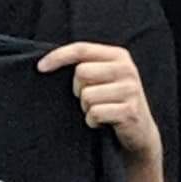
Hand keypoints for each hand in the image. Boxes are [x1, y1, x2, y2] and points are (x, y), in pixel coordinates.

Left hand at [37, 38, 156, 162]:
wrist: (140, 132)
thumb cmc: (113, 102)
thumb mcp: (104, 77)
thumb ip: (86, 65)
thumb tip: (47, 63)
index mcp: (118, 56)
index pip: (82, 49)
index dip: (58, 56)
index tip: (40, 67)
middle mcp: (127, 69)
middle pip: (81, 72)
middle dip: (78, 90)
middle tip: (90, 99)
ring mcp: (130, 90)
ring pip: (86, 96)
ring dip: (86, 109)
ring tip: (99, 111)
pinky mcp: (129, 111)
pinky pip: (95, 113)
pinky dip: (92, 122)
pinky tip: (103, 123)